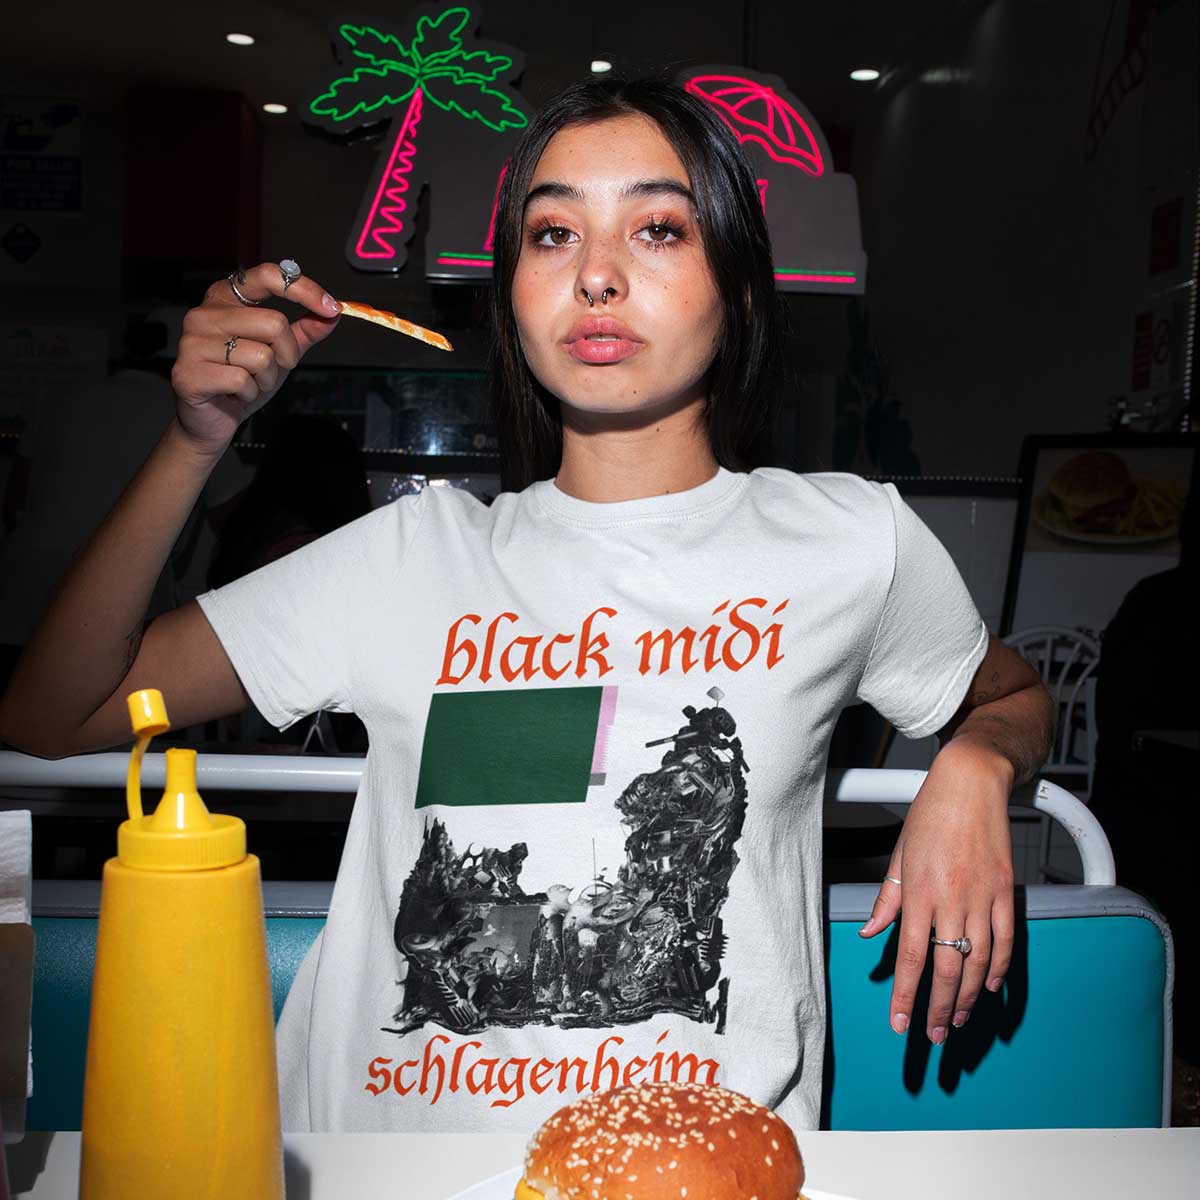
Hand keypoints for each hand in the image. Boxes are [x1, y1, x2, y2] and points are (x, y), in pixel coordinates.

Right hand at [171, 263, 341, 455]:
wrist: (211, 420)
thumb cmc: (241, 382)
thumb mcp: (279, 353)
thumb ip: (303, 332)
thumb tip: (332, 314)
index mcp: (225, 299)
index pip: (267, 276)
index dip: (304, 290)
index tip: (331, 308)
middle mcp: (205, 314)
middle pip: (273, 323)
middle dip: (286, 354)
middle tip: (272, 369)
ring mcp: (193, 343)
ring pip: (261, 356)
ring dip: (267, 378)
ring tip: (250, 382)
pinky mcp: (188, 373)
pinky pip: (242, 380)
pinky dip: (250, 393)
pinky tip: (235, 394)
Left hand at [857, 742, 1014, 1042]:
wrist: (970, 784)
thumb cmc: (929, 815)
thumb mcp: (898, 854)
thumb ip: (887, 899)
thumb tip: (871, 935)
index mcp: (918, 891)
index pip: (908, 956)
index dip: (905, 995)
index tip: (899, 1022)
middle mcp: (950, 899)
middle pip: (947, 968)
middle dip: (940, 1008)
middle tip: (935, 1036)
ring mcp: (982, 897)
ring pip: (978, 961)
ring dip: (969, 996)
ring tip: (960, 1019)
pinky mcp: (1006, 891)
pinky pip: (1006, 940)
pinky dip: (999, 967)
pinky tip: (990, 986)